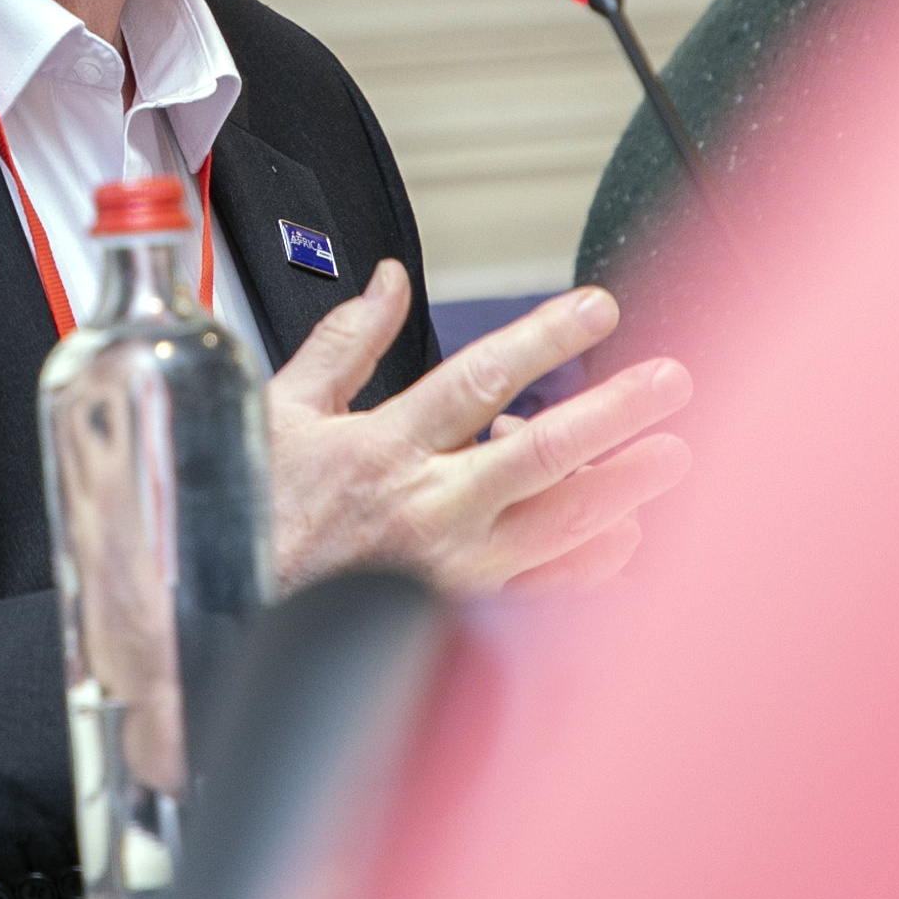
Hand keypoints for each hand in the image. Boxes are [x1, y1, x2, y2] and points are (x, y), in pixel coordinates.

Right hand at [264, 261, 690, 596]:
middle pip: (542, 453)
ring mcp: (449, 569)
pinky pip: (544, 595)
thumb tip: (389, 282)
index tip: (596, 308)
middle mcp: (426, 508)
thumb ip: (345, 342)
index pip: (481, 379)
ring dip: (624, 488)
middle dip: (615, 413)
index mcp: (383, 447)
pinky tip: (628, 538)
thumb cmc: (253, 515)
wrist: (224, 617)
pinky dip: (592, 567)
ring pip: (558, 526)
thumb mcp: (281, 411)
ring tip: (674, 453)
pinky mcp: (457, 617)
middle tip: (671, 382)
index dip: (545, 339)